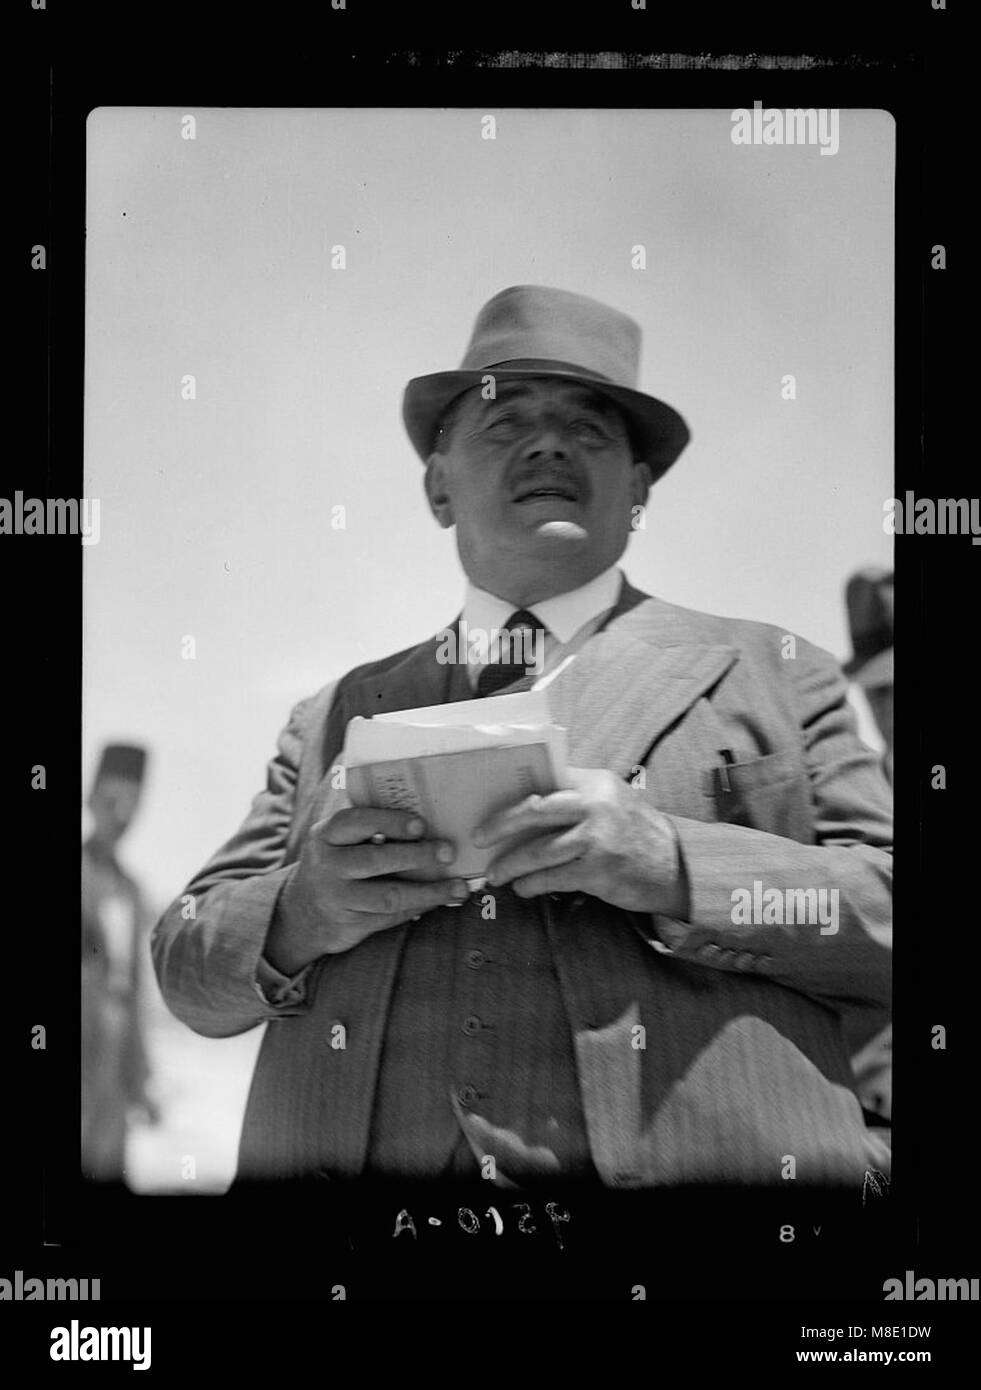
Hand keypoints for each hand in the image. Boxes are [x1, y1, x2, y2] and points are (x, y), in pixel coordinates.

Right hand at [264, 808, 468, 972]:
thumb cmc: (335, 864)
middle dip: (416, 856)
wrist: (302, 913)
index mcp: (325, 836)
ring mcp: (337, 898)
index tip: (420, 825)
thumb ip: (367, 827)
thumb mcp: (337, 841)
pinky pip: (390, 917)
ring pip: (388, 896)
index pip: (354, 822)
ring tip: (458, 887)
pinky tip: (439, 901)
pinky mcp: (350, 925)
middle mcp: (327, 866)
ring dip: (428, 892)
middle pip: (375, 860)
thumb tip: (425, 818)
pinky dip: (419, 908)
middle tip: (448, 852)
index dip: (389, 822)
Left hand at [473, 766, 687, 916]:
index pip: (545, 778)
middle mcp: (596, 805)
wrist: (677, 865)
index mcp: (595, 782)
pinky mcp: (599, 870)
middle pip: (534, 810)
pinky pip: (553, 878)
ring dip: (511, 864)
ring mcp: (598, 839)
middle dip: (501, 824)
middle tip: (479, 836)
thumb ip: (576, 794)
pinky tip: (523, 888)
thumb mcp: (611, 800)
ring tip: (496, 873)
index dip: (513, 788)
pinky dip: (532, 884)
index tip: (486, 797)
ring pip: (539, 850)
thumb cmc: (635, 831)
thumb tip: (524, 803)